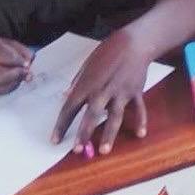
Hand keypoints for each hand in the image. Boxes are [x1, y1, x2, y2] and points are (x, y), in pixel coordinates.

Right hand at [0, 37, 32, 95]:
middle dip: (19, 74)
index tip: (28, 64)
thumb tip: (30, 61)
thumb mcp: (1, 42)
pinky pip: (1, 92)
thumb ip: (18, 49)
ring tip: (18, 74)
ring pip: (5, 86)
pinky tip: (10, 80)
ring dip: (16, 81)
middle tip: (27, 72)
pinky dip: (9, 86)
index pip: (7, 58)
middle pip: (5, 76)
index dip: (20, 62)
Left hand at [51, 29, 149, 154]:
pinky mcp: (135, 92)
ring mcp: (121, 92)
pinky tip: (140, 134)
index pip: (70, 107)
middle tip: (77, 150)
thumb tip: (66, 97)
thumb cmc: (107, 52)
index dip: (62, 125)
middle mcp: (103, 91)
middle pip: (91, 115)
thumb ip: (77, 82)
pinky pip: (138, 109)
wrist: (133, 43)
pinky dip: (140, 121)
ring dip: (109, 134)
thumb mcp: (87, 65)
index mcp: (87, 84)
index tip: (55, 140)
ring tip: (103, 150)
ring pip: (114, 116)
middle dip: (84, 133)